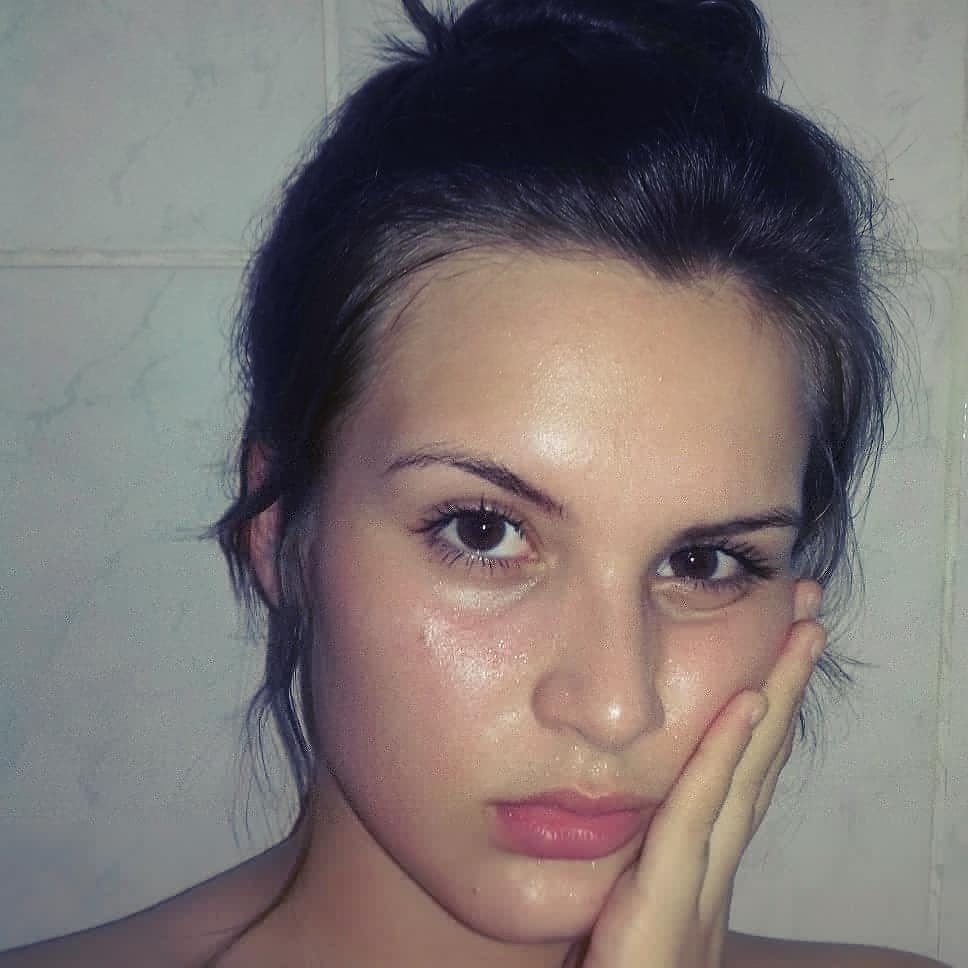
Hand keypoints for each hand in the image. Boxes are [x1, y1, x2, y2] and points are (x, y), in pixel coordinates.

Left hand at [569, 581, 825, 967]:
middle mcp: (709, 879)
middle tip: (807, 612)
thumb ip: (629, 863)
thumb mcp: (616, 913)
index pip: (738, 778)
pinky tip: (743, 704)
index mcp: (695, 874)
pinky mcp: (664, 918)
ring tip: (797, 632)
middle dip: (784, 683)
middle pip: (756, 764)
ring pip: (743, 781)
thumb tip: (612, 799)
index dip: (763, 709)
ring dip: (772, 699)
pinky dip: (721, 761)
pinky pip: (694, 824)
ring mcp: (697, 899)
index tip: (777, 645)